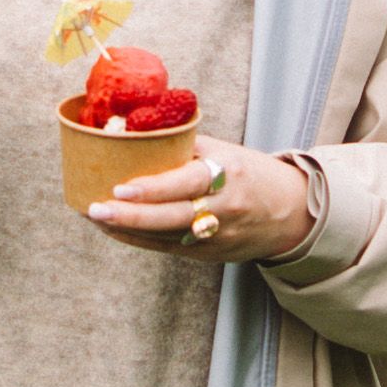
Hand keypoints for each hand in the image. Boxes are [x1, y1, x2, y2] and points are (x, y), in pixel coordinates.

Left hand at [86, 137, 316, 261]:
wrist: (291, 212)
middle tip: (95, 208)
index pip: (186, 183)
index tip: (120, 187)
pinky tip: (114, 229)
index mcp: (228, 174)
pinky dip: (138, 239)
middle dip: (129, 216)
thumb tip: (135, 132)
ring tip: (95, 217)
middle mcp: (224, 208)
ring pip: (165, 236)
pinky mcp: (210, 255)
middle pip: (171, 217)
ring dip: (127, 228)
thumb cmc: (248, 173)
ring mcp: (217, 236)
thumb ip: (185, 147)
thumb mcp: (225, 151)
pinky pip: (168, 248)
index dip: (152, 188)